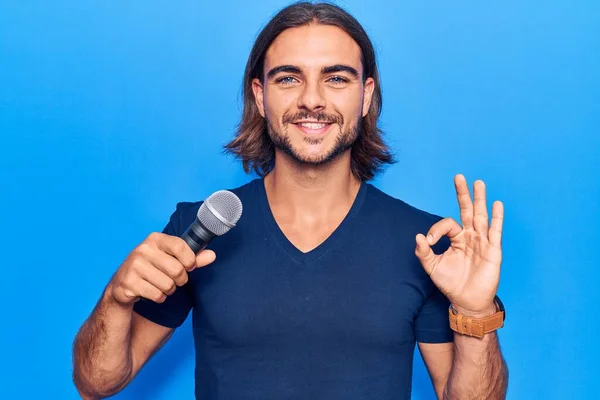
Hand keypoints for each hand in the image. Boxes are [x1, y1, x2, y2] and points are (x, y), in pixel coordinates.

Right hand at [108, 232, 215, 305]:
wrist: (123, 284)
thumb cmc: (153, 269)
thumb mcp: (172, 259)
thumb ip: (193, 258)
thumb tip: (212, 255)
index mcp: (155, 239)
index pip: (181, 246)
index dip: (190, 260)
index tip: (189, 266)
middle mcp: (143, 249)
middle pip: (177, 270)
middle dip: (179, 280)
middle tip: (171, 278)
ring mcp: (134, 266)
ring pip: (168, 285)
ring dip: (168, 290)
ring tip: (158, 284)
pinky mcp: (128, 283)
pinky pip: (157, 295)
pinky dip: (158, 297)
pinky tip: (149, 291)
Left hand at [415, 174, 502, 316]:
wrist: (467, 301)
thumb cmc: (451, 283)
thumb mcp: (433, 268)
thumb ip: (424, 253)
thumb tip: (418, 237)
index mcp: (456, 238)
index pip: (447, 224)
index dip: (436, 230)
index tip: (428, 242)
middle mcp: (470, 236)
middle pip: (466, 210)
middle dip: (463, 194)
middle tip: (459, 176)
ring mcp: (482, 242)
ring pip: (481, 217)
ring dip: (480, 200)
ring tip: (479, 183)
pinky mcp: (493, 250)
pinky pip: (495, 232)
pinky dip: (496, 218)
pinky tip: (496, 204)